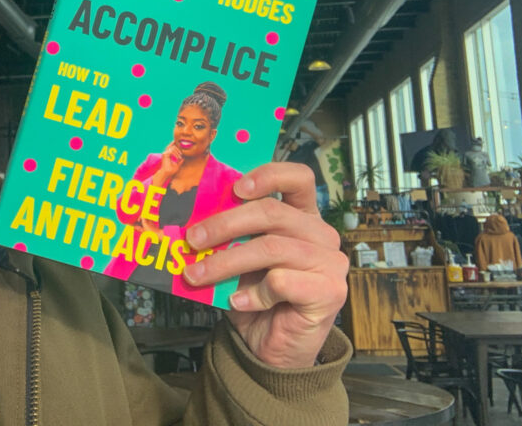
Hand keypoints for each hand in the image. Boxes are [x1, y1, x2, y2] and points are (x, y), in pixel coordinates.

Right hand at [153, 142, 182, 183]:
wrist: (167, 173)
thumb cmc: (171, 171)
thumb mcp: (177, 165)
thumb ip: (180, 161)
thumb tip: (183, 158)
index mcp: (167, 155)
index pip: (171, 147)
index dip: (175, 145)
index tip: (180, 146)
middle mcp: (165, 153)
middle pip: (172, 146)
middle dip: (177, 149)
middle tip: (181, 155)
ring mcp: (165, 153)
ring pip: (172, 148)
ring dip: (177, 152)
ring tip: (179, 157)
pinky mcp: (165, 155)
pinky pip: (171, 151)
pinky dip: (175, 154)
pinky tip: (177, 158)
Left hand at [181, 162, 347, 367]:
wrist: (271, 347)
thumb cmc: (253, 295)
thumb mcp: (238, 256)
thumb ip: (229, 236)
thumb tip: (191, 221)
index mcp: (302, 216)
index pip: (298, 178)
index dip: (268, 175)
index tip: (236, 188)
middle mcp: (320, 234)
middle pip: (272, 212)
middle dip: (224, 224)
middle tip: (192, 239)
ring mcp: (330, 262)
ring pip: (270, 248)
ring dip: (225, 262)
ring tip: (196, 276)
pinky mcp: (329, 292)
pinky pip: (281, 281)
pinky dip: (252, 293)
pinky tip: (237, 302)